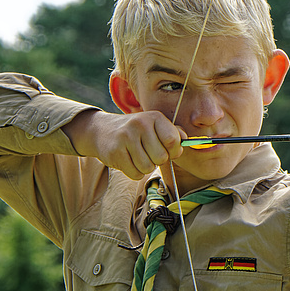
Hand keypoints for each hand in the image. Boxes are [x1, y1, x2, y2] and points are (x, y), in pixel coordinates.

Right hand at [65, 109, 185, 179]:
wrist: (102, 130)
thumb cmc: (135, 131)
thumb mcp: (154, 126)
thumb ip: (173, 132)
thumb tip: (187, 140)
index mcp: (155, 117)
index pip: (174, 140)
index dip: (173, 151)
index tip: (167, 150)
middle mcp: (141, 124)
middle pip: (161, 157)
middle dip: (157, 160)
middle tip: (148, 152)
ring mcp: (126, 138)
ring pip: (148, 167)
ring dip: (145, 167)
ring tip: (137, 156)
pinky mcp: (115, 152)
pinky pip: (135, 173)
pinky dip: (134, 172)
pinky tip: (128, 160)